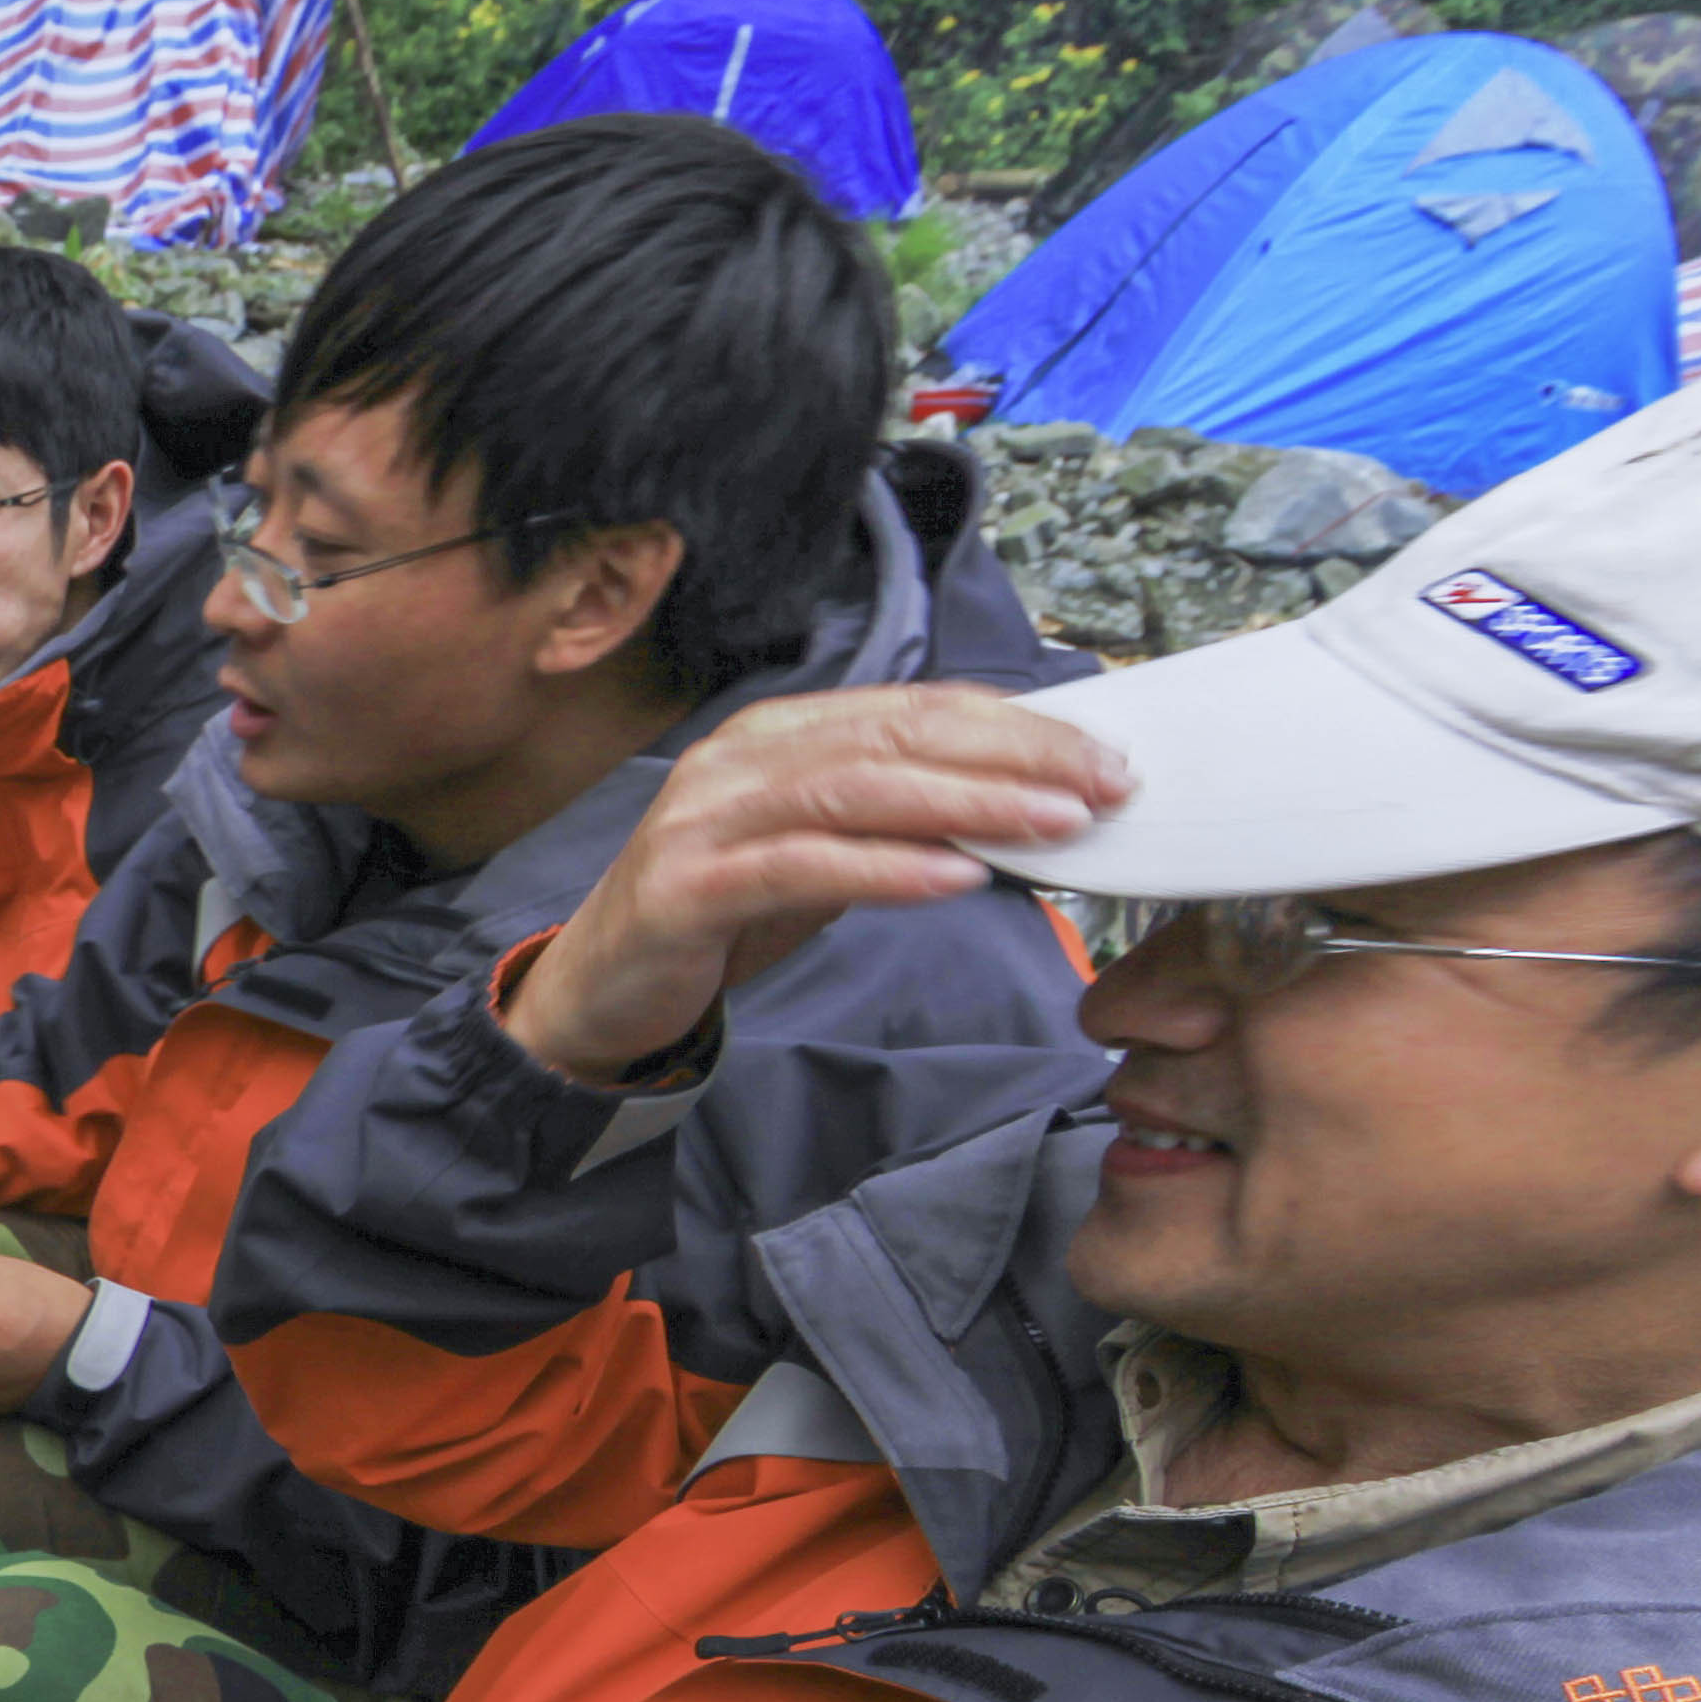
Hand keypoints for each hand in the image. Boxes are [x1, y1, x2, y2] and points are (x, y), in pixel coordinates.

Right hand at [501, 683, 1131, 1082]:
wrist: (597, 992)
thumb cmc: (716, 921)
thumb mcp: (819, 858)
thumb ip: (894, 824)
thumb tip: (1016, 811)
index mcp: (778, 735)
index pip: (914, 709)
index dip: (1015, 725)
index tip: (1102, 754)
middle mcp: (740, 759)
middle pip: (896, 736)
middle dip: (1012, 757)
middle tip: (1103, 784)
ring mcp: (707, 818)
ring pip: (856, 789)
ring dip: (968, 804)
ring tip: (1052, 826)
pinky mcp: (687, 888)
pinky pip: (803, 867)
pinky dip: (887, 869)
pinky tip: (956, 877)